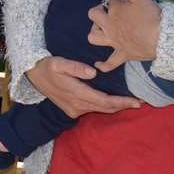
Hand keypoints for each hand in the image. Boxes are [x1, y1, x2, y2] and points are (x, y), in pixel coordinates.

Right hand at [23, 56, 141, 117]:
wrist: (32, 75)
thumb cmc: (47, 66)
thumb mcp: (58, 62)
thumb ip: (75, 67)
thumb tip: (93, 72)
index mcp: (75, 93)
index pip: (104, 101)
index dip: (122, 102)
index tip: (136, 101)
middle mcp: (76, 105)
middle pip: (105, 108)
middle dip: (123, 106)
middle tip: (140, 102)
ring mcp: (74, 109)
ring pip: (100, 110)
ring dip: (115, 107)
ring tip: (130, 102)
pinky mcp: (72, 110)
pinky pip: (93, 109)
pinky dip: (105, 106)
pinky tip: (114, 102)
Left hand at [87, 0, 161, 71]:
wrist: (161, 38)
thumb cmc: (151, 16)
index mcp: (114, 11)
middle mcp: (110, 26)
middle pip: (94, 16)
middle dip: (98, 12)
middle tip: (108, 11)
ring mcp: (114, 41)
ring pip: (94, 37)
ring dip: (95, 33)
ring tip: (100, 30)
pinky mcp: (123, 54)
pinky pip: (110, 63)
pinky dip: (103, 65)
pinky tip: (98, 65)